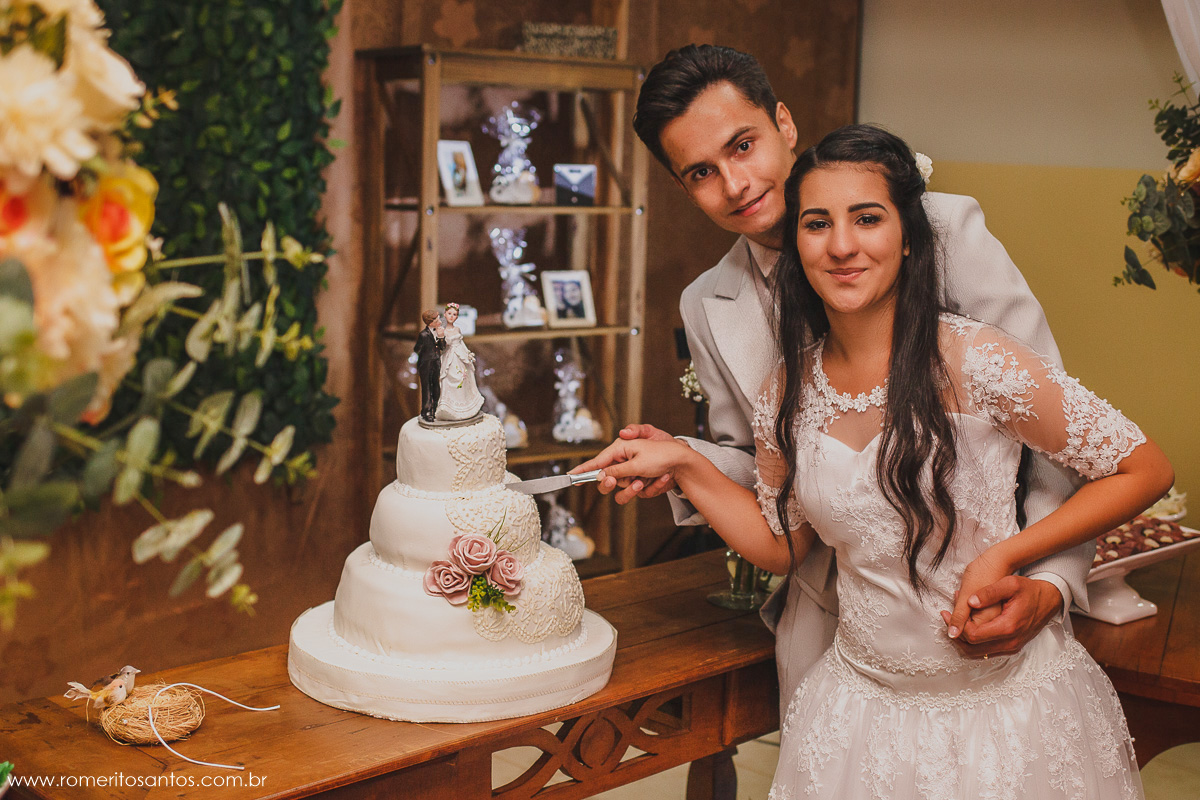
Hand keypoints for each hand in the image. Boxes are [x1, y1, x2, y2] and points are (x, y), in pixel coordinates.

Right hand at [571, 424, 681, 503]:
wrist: (683, 464)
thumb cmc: (662, 456)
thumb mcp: (637, 462)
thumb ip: (617, 470)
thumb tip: (601, 475)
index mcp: (620, 451)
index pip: (597, 462)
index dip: (583, 470)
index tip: (571, 477)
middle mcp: (623, 463)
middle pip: (605, 480)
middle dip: (611, 483)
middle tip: (616, 482)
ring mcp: (632, 475)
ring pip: (621, 491)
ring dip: (633, 489)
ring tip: (644, 481)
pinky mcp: (641, 484)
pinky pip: (637, 493)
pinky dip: (650, 487)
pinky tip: (661, 478)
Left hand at [942, 576, 1063, 658]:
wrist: (1049, 600)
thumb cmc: (1029, 590)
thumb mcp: (1010, 584)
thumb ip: (989, 592)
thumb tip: (969, 602)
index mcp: (1007, 627)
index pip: (973, 635)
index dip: (956, 625)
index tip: (946, 612)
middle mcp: (1010, 642)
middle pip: (972, 648)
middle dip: (955, 634)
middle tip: (945, 617)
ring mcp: (1011, 647)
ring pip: (978, 653)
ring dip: (962, 639)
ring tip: (953, 621)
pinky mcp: (1011, 647)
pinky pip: (986, 651)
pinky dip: (973, 642)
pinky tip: (967, 626)